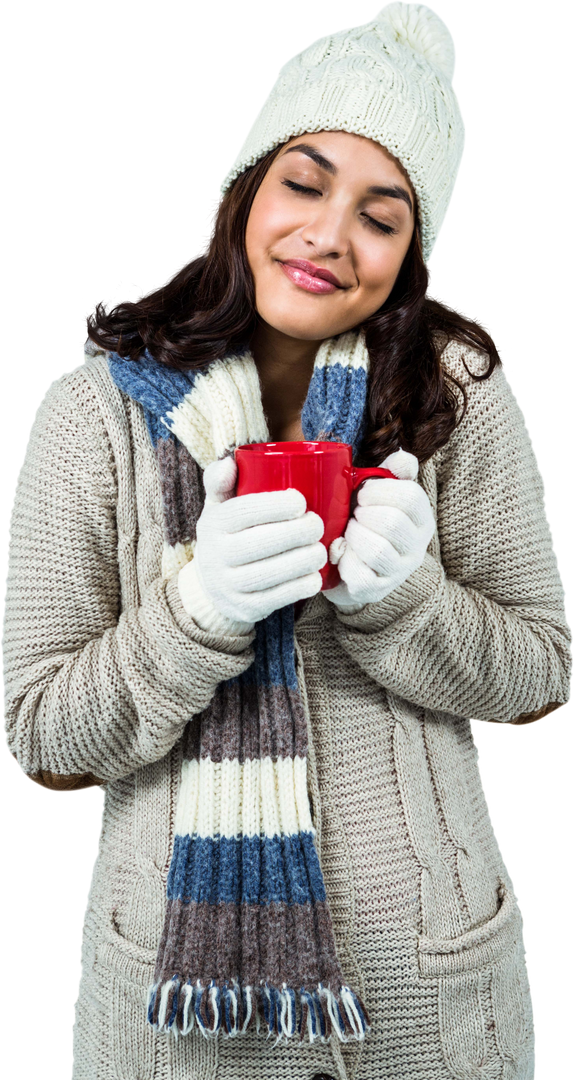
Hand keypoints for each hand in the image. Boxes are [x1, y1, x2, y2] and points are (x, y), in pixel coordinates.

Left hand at [322, 448, 435, 609]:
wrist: (348, 566)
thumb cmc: (365, 522)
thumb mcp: (380, 494)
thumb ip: (392, 472)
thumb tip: (401, 456)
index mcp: (421, 519)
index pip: (411, 498)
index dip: (379, 491)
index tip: (361, 494)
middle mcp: (416, 548)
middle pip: (392, 523)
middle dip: (363, 515)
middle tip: (353, 515)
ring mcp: (398, 572)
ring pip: (376, 550)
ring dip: (354, 536)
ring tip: (348, 532)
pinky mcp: (376, 591)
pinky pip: (359, 575)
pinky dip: (344, 561)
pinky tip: (342, 554)